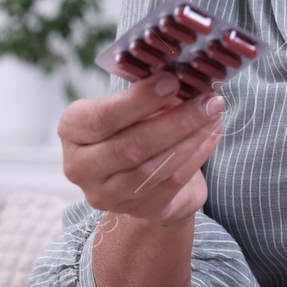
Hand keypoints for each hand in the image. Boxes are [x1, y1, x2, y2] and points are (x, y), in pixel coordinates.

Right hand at [58, 70, 226, 226]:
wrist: (141, 173)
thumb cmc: (133, 125)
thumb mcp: (129, 105)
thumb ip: (146, 92)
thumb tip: (182, 77)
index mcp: (72, 129)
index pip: (102, 117)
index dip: (139, 100)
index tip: (171, 81)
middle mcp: (80, 167)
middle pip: (131, 146)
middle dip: (176, 121)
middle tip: (208, 100)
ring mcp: (107, 194)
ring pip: (153, 168)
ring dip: (191, 138)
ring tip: (214, 113)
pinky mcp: (139, 210)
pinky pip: (172, 183)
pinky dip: (197, 156)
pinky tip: (212, 134)